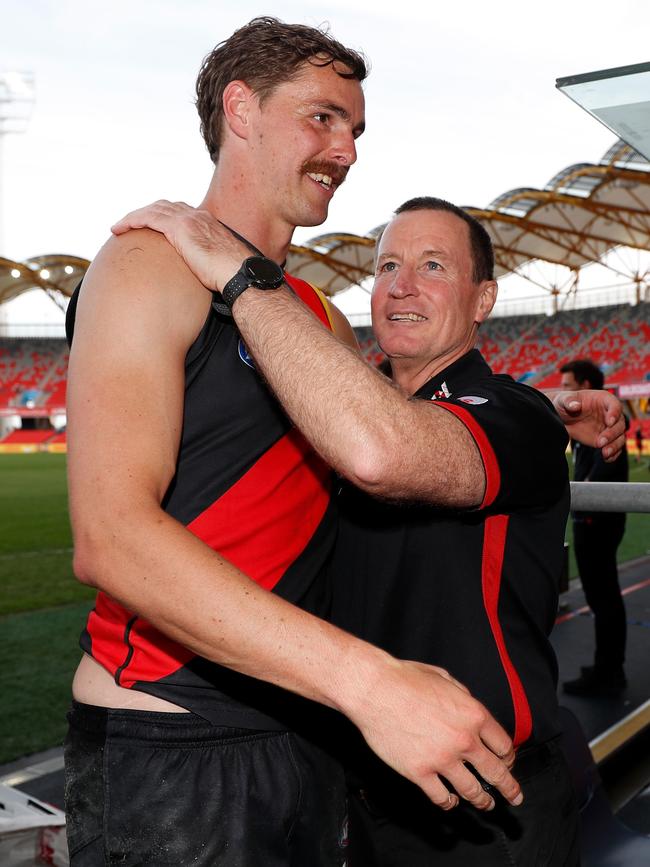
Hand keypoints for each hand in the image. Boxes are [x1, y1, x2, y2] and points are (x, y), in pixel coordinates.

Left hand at [111, 200, 247, 290]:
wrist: (239, 274)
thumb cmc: (233, 276)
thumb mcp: (218, 264)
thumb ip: (207, 261)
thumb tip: (204, 275)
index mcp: (207, 222)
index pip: (179, 212)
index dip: (162, 216)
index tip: (151, 226)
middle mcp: (197, 216)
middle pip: (163, 207)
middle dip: (145, 213)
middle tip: (130, 224)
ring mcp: (188, 220)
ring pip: (152, 210)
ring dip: (134, 216)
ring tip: (120, 227)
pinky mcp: (179, 228)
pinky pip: (148, 218)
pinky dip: (133, 220)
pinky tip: (121, 228)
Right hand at [348, 656, 521, 811]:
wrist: (375, 689)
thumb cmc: (405, 678)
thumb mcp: (444, 678)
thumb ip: (463, 696)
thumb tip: (469, 706)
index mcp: (473, 714)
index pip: (503, 744)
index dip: (508, 757)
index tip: (507, 763)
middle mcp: (463, 739)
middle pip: (496, 772)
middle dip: (508, 788)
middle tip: (514, 797)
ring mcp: (442, 759)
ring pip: (471, 790)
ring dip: (481, 800)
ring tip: (485, 804)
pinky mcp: (419, 772)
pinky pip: (440, 797)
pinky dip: (448, 802)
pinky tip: (449, 801)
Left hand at [553, 389, 624, 461]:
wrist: (561, 417)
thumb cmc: (564, 403)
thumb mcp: (564, 400)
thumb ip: (569, 401)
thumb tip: (575, 406)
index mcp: (604, 400)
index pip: (615, 405)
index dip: (614, 413)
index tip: (609, 422)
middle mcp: (610, 414)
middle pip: (619, 424)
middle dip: (612, 434)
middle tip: (600, 442)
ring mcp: (609, 428)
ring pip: (619, 437)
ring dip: (614, 446)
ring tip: (605, 453)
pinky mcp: (605, 439)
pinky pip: (614, 447)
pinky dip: (613, 454)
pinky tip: (607, 459)